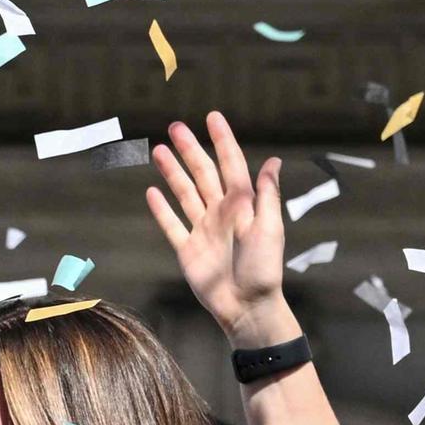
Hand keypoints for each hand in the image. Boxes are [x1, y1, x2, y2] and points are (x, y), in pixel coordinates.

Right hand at [144, 112, 290, 346]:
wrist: (247, 307)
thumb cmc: (264, 269)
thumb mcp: (270, 228)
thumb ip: (266, 195)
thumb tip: (272, 161)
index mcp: (242, 204)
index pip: (230, 164)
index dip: (222, 140)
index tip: (213, 117)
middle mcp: (220, 212)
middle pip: (202, 174)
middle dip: (190, 149)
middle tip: (176, 127)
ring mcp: (202, 230)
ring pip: (184, 193)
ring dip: (172, 172)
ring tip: (159, 150)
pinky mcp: (187, 251)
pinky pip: (172, 225)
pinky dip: (162, 209)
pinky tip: (152, 192)